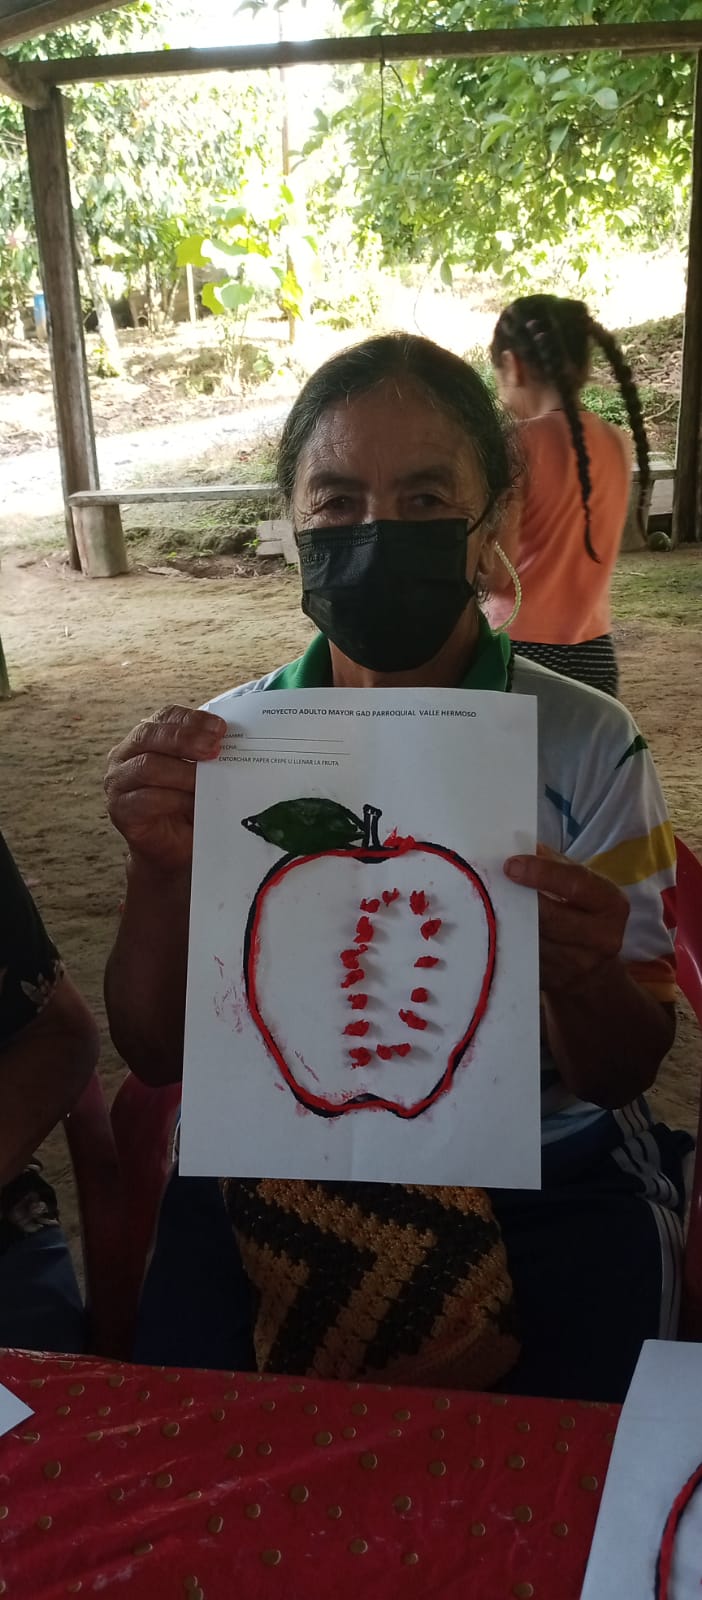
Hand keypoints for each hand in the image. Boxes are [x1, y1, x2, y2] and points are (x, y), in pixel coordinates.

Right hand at [105, 705, 225, 872]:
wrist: (172, 847)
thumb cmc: (186, 805)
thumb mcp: (199, 774)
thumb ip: (207, 755)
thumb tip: (233, 742)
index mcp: (147, 737)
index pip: (165, 716)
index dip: (192, 719)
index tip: (219, 728)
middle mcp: (126, 754)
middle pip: (149, 735)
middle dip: (184, 739)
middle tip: (213, 749)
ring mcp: (119, 782)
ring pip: (147, 766)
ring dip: (182, 772)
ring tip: (207, 781)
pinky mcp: (120, 810)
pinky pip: (145, 799)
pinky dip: (173, 800)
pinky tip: (193, 804)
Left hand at [504, 844, 628, 994]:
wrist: (594, 972)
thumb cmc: (583, 913)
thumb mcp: (583, 887)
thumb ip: (557, 865)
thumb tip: (521, 844)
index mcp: (612, 905)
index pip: (576, 884)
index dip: (542, 873)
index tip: (511, 865)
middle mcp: (602, 937)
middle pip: (549, 916)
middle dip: (516, 899)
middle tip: (490, 882)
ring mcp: (578, 964)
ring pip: (531, 940)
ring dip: (505, 920)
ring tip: (486, 901)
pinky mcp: (555, 982)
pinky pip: (522, 958)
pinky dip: (504, 941)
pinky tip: (491, 926)